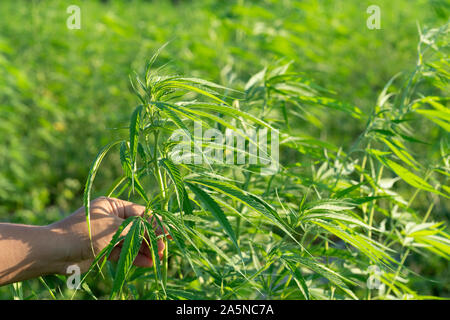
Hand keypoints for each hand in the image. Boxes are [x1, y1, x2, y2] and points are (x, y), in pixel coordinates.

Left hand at [50, 197, 169, 273]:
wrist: (54, 252)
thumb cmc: (83, 233)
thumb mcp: (113, 228)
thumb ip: (137, 229)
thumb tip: (158, 231)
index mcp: (112, 205)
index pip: (140, 212)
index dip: (155, 223)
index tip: (167, 234)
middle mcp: (111, 218)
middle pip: (138, 227)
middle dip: (151, 238)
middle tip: (162, 249)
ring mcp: (107, 234)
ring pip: (132, 240)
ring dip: (144, 249)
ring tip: (156, 258)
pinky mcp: (104, 250)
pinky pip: (124, 251)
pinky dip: (134, 256)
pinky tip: (146, 263)